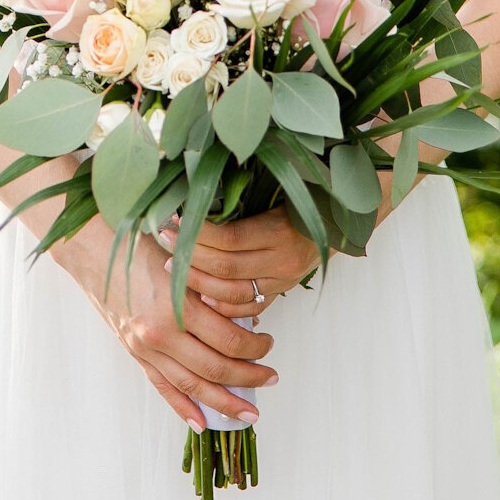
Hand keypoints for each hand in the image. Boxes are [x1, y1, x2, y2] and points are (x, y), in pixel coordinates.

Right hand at [52, 217, 277, 430]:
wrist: (94, 251)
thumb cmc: (143, 246)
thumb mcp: (184, 262)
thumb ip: (213, 292)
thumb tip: (247, 320)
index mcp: (178, 307)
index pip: (228, 340)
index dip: (255, 348)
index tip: (270, 343)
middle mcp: (161, 334)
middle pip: (215, 368)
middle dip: (248, 378)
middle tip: (271, 378)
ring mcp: (145, 348)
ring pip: (192, 385)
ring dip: (223, 402)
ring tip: (248, 412)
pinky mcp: (134, 353)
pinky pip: (162, 386)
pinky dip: (182, 407)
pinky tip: (201, 422)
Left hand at [157, 207, 320, 317]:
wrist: (335, 223)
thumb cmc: (298, 199)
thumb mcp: (274, 192)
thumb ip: (239, 200)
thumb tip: (194, 198)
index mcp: (280, 230)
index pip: (230, 238)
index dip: (197, 233)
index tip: (173, 221)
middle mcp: (282, 260)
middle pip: (227, 267)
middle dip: (190, 257)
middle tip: (165, 241)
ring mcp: (282, 281)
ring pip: (234, 293)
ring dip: (198, 282)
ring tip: (173, 268)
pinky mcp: (280, 292)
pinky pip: (247, 307)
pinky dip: (221, 305)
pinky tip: (199, 296)